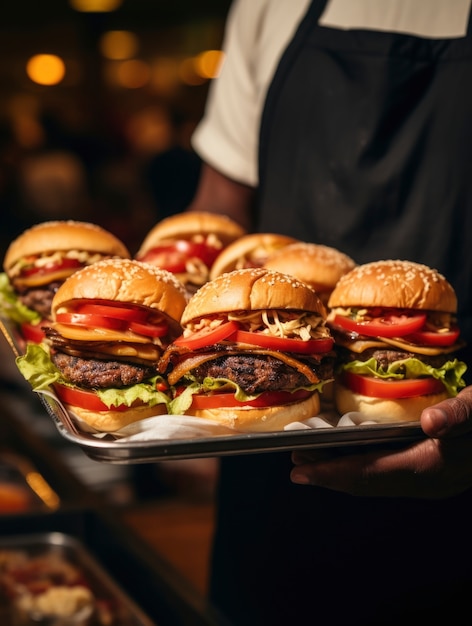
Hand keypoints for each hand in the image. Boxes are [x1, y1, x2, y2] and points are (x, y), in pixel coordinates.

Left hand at [290, 385, 471, 497]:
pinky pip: (387, 476)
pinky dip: (361, 468)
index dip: (333, 473)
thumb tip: (433, 424)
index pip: (371, 474)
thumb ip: (458, 415)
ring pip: (376, 482)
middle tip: (295, 464)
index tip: (300, 471)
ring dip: (342, 473)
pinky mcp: (431, 474)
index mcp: (433, 466)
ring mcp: (430, 482)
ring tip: (312, 460)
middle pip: (368, 482)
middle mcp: (428, 481)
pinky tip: (349, 455)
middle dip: (329, 475)